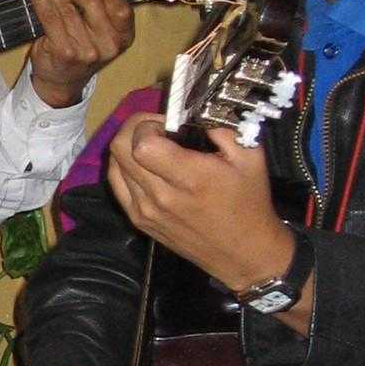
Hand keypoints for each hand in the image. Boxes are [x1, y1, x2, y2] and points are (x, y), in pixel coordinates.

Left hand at [27, 0, 135, 107]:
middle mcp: (110, 46)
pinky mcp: (65, 53)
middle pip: (94, 3)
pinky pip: (51, 18)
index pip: (120, 5)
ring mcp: (88, 52)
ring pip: (69, 10)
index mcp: (124, 36)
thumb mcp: (91, 14)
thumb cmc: (79, 42)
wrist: (61, 80)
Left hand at [105, 117, 298, 308]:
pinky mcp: (139, 221)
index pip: (142, 143)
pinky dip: (124, 167)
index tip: (168, 123)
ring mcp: (145, 211)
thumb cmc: (249, 203)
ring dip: (128, 147)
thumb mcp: (249, 156)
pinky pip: (117, 184)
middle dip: (135, 128)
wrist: (243, 252)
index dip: (148, 124)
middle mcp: (161, 196)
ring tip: (153, 145)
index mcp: (190, 178)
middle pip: (120, 149)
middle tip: (157, 127)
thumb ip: (221, 128)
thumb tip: (195, 112)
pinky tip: (144, 164)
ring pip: (115, 165)